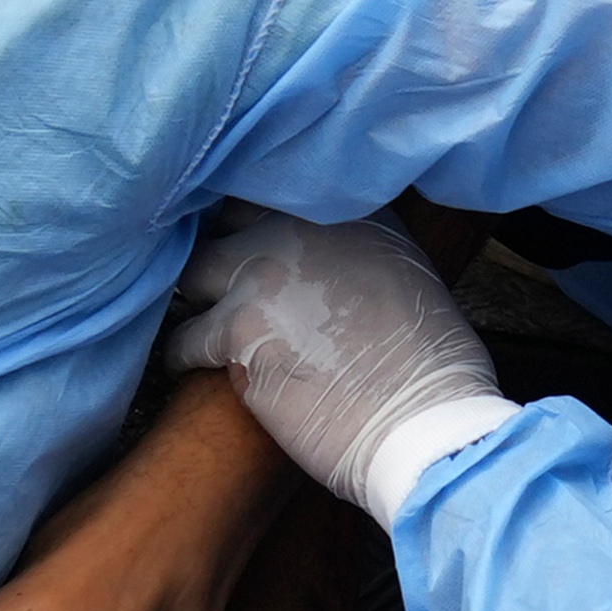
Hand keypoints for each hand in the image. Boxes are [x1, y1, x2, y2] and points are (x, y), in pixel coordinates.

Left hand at [166, 206, 511, 519]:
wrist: (422, 419)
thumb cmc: (429, 362)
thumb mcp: (404, 271)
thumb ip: (351, 246)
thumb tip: (314, 255)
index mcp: (345, 209)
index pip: (267, 192)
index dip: (248, 221)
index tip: (241, 243)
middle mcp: (299, 228)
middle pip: (220, 224)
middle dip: (215, 256)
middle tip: (213, 287)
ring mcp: (263, 276)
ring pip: (192, 274)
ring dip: (195, 302)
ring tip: (198, 325)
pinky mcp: (237, 333)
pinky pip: (183, 338)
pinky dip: (182, 355)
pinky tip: (187, 368)